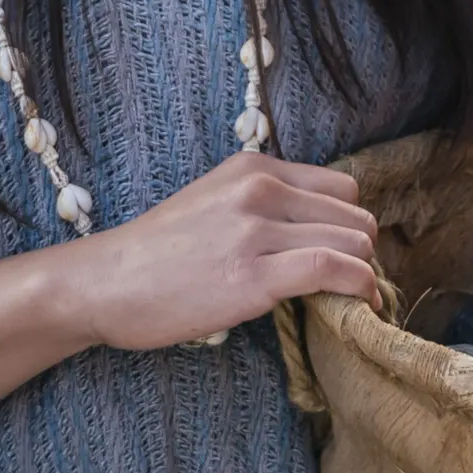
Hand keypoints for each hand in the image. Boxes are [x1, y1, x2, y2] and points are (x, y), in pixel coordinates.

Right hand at [66, 152, 378, 351]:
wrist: (107, 282)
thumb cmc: (157, 253)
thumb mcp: (213, 202)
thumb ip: (264, 204)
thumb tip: (319, 230)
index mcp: (253, 167)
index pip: (342, 186)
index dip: (352, 224)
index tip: (347, 254)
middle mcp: (260, 189)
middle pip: (355, 215)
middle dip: (362, 251)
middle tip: (351, 283)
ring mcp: (257, 230)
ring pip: (354, 241)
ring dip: (365, 273)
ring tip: (354, 298)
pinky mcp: (255, 275)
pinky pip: (334, 270)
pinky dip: (361, 287)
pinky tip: (362, 305)